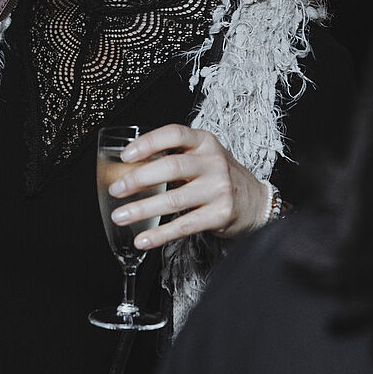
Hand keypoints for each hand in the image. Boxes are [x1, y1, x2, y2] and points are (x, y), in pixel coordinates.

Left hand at [104, 124, 268, 250]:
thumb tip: (126, 167)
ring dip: (142, 209)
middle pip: (171, 167)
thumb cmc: (218, 176)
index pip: (174, 134)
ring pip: (174, 199)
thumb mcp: (202, 156)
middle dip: (138, 179)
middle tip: (116, 189)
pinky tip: (143, 239)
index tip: (125, 155)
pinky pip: (184, 226)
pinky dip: (159, 234)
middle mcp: (213, 162)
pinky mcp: (220, 215)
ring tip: (121, 215)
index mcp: (205, 142)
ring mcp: (219, 189)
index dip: (148, 143)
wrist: (255, 201)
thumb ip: (172, 156)